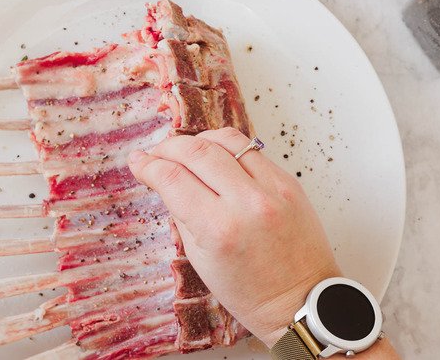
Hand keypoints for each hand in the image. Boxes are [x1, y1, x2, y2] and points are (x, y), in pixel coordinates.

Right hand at [128, 128, 340, 346]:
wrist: (301, 300)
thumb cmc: (250, 292)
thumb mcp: (200, 259)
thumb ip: (182, 213)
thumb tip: (165, 179)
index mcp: (219, 229)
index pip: (172, 178)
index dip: (148, 165)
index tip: (138, 161)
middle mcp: (247, 203)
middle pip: (196, 151)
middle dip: (168, 148)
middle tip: (156, 154)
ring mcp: (273, 189)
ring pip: (226, 139)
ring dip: (197, 140)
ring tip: (184, 150)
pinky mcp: (289, 182)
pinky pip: (251, 150)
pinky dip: (227, 148)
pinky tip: (215, 156)